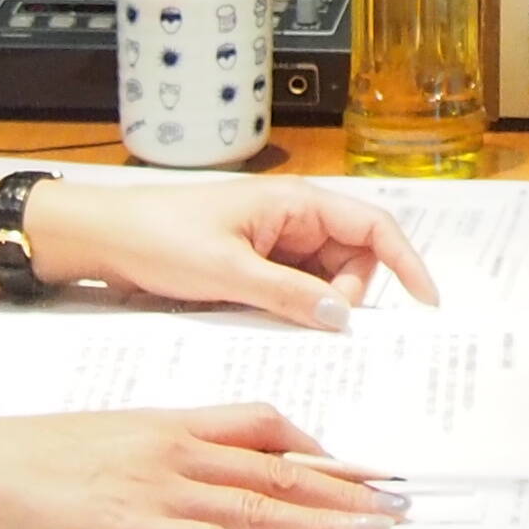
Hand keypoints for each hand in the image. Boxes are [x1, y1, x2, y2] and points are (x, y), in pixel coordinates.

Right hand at [0, 403, 404, 528]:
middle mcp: (175, 451)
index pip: (264, 426)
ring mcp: (157, 490)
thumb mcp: (104, 439)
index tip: (361, 466)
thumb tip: (192, 473)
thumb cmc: (25, 459)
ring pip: (259, 505)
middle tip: (398, 505)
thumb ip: (155, 451)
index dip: (320, 448)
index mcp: (169, 424)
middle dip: (346, 491)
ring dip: (323, 524)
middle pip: (280, 469)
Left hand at [22, 176, 436, 326]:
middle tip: (322, 326)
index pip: (374, 227)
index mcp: (296, 203)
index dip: (407, 263)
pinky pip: (297, 289)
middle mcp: (294, 218)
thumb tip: (342, 317)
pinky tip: (277, 324)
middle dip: (350, 295)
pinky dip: (297, 309)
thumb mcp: (227, 272)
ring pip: (327, 279)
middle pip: (355, 259)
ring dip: (320, 305)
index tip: (425, 302)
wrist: (103, 239)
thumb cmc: (159, 237)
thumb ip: (289, 295)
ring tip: (284, 321)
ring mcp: (276, 242)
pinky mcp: (258, 264)